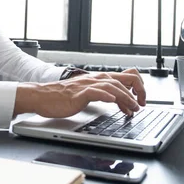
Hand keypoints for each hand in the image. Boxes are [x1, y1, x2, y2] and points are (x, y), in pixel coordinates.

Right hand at [13, 68, 145, 117]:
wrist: (43, 97)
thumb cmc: (63, 97)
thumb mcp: (88, 93)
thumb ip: (103, 94)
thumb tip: (120, 101)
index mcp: (99, 79)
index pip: (126, 76)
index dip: (138, 87)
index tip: (141, 100)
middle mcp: (96, 79)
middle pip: (125, 78)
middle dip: (139, 91)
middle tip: (141, 105)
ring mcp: (87, 85)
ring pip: (113, 86)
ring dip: (126, 97)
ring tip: (133, 108)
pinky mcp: (78, 94)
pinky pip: (94, 92)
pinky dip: (105, 95)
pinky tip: (112, 100)